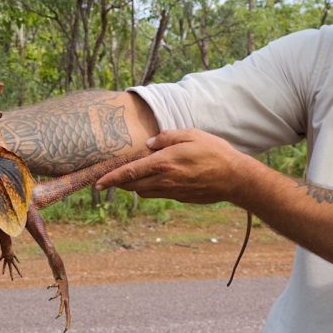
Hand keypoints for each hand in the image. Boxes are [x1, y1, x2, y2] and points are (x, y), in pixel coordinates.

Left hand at [95, 129, 245, 203]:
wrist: (235, 178)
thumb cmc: (214, 152)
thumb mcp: (191, 134)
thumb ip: (166, 137)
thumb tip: (148, 143)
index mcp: (163, 164)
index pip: (130, 173)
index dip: (111, 178)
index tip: (98, 183)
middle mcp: (164, 181)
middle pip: (133, 186)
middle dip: (119, 183)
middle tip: (109, 179)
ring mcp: (172, 192)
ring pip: (144, 192)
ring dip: (135, 186)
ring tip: (132, 177)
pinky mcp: (181, 198)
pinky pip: (159, 194)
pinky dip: (152, 188)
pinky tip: (156, 180)